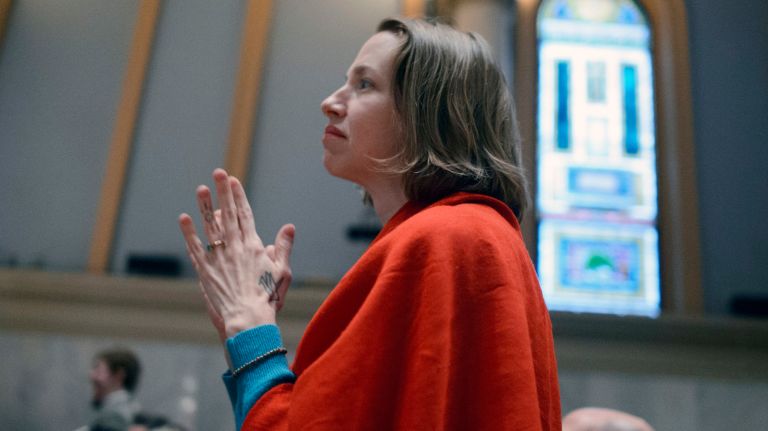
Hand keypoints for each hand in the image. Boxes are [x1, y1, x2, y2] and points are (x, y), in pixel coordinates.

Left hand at [179, 168, 294, 337]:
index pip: (245, 215)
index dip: (239, 196)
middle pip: (228, 214)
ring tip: (201, 188)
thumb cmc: (267, 297)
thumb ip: (283, 247)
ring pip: (210, 226)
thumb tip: (289, 226)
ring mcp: (218, 258)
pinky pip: (195, 247)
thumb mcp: (282, 271)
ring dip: (204, 206)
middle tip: (218, 172)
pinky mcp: (205, 270)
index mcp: (254, 246)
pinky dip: (189, 232)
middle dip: (223, 192)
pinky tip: (184, 218)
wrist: (248, 319)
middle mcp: (235, 247)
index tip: (234, 181)